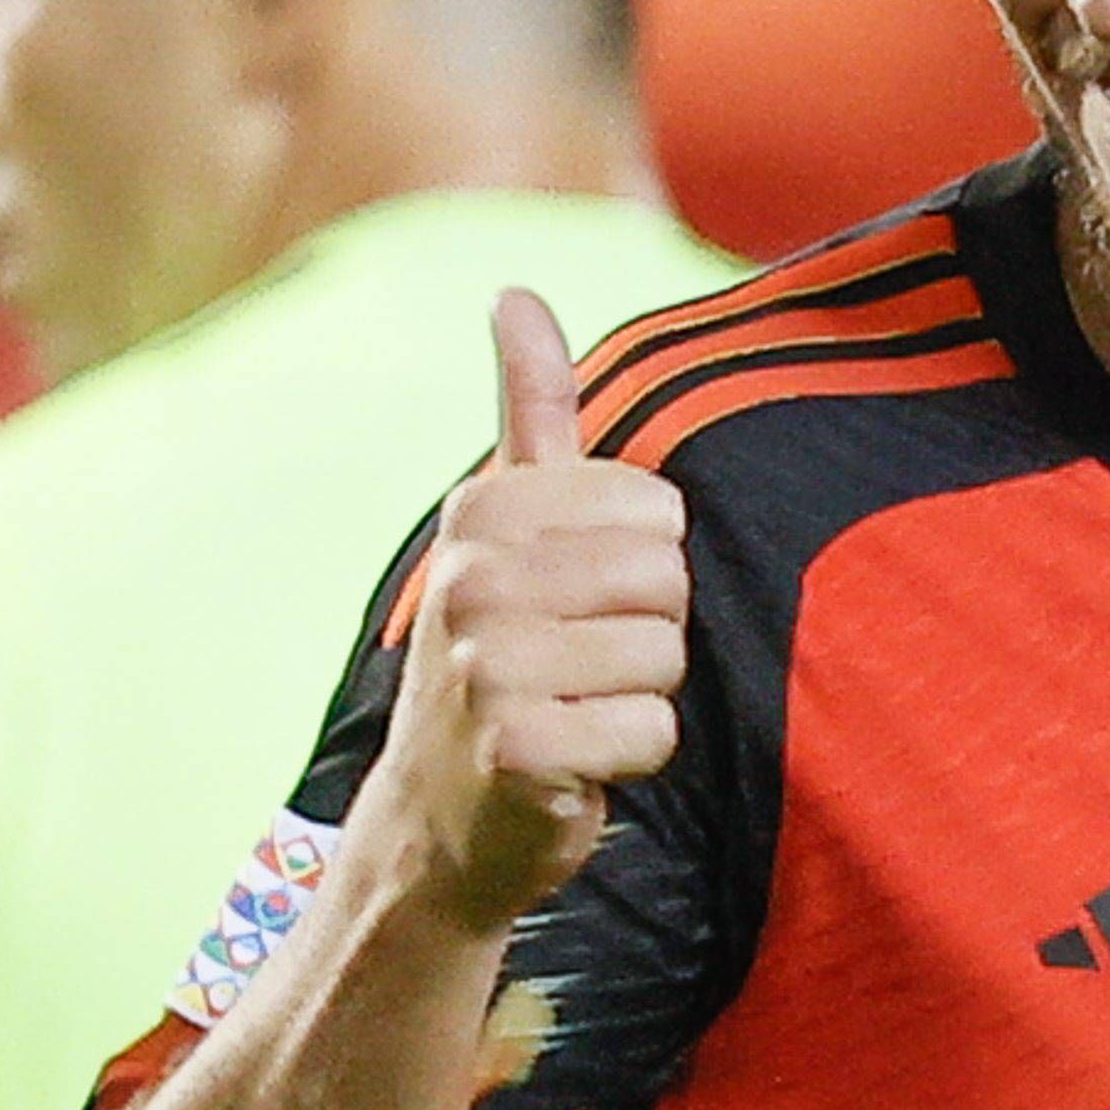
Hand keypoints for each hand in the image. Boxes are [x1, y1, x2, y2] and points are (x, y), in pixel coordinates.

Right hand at [377, 289, 691, 931]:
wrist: (439, 818)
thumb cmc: (503, 657)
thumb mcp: (507, 526)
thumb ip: (528, 408)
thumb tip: (515, 291)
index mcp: (486, 510)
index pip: (660, 513)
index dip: (644, 570)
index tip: (577, 603)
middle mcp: (476, 577)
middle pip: (670, 582)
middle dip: (649, 635)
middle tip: (582, 667)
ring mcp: (488, 664)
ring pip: (667, 658)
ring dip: (641, 699)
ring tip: (577, 710)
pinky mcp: (515, 747)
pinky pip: (653, 731)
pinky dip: (633, 759)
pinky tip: (576, 764)